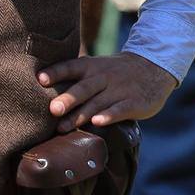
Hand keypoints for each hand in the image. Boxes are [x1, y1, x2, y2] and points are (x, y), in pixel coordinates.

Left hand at [39, 51, 175, 130]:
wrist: (154, 68)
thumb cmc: (115, 72)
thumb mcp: (96, 67)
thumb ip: (75, 76)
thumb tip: (40, 86)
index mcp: (92, 67)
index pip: (71, 67)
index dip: (56, 73)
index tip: (40, 79)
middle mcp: (104, 77)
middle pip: (83, 88)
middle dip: (67, 99)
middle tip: (52, 109)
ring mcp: (120, 90)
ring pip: (98, 103)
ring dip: (80, 115)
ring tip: (63, 127)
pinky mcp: (134, 103)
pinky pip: (120, 110)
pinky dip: (109, 116)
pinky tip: (98, 122)